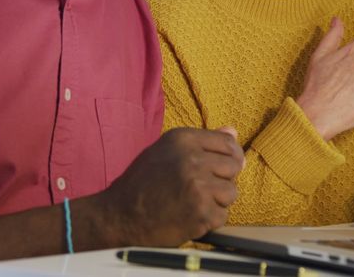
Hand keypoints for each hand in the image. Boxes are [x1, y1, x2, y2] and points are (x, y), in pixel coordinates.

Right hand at [101, 127, 243, 245]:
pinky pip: (222, 215)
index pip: (228, 142)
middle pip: (234, 166)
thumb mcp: (166, 151)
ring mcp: (198, 187)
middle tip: (200, 189)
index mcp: (183, 139)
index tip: (219, 168)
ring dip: (216, 201)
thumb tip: (233, 132)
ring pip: (231, 192)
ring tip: (192, 202)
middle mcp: (192, 159)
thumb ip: (201, 142)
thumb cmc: (142, 182)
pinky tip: (189, 217)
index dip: (229, 156)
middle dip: (222, 179)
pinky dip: (209, 221)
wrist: (120, 215)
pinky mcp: (201, 213)